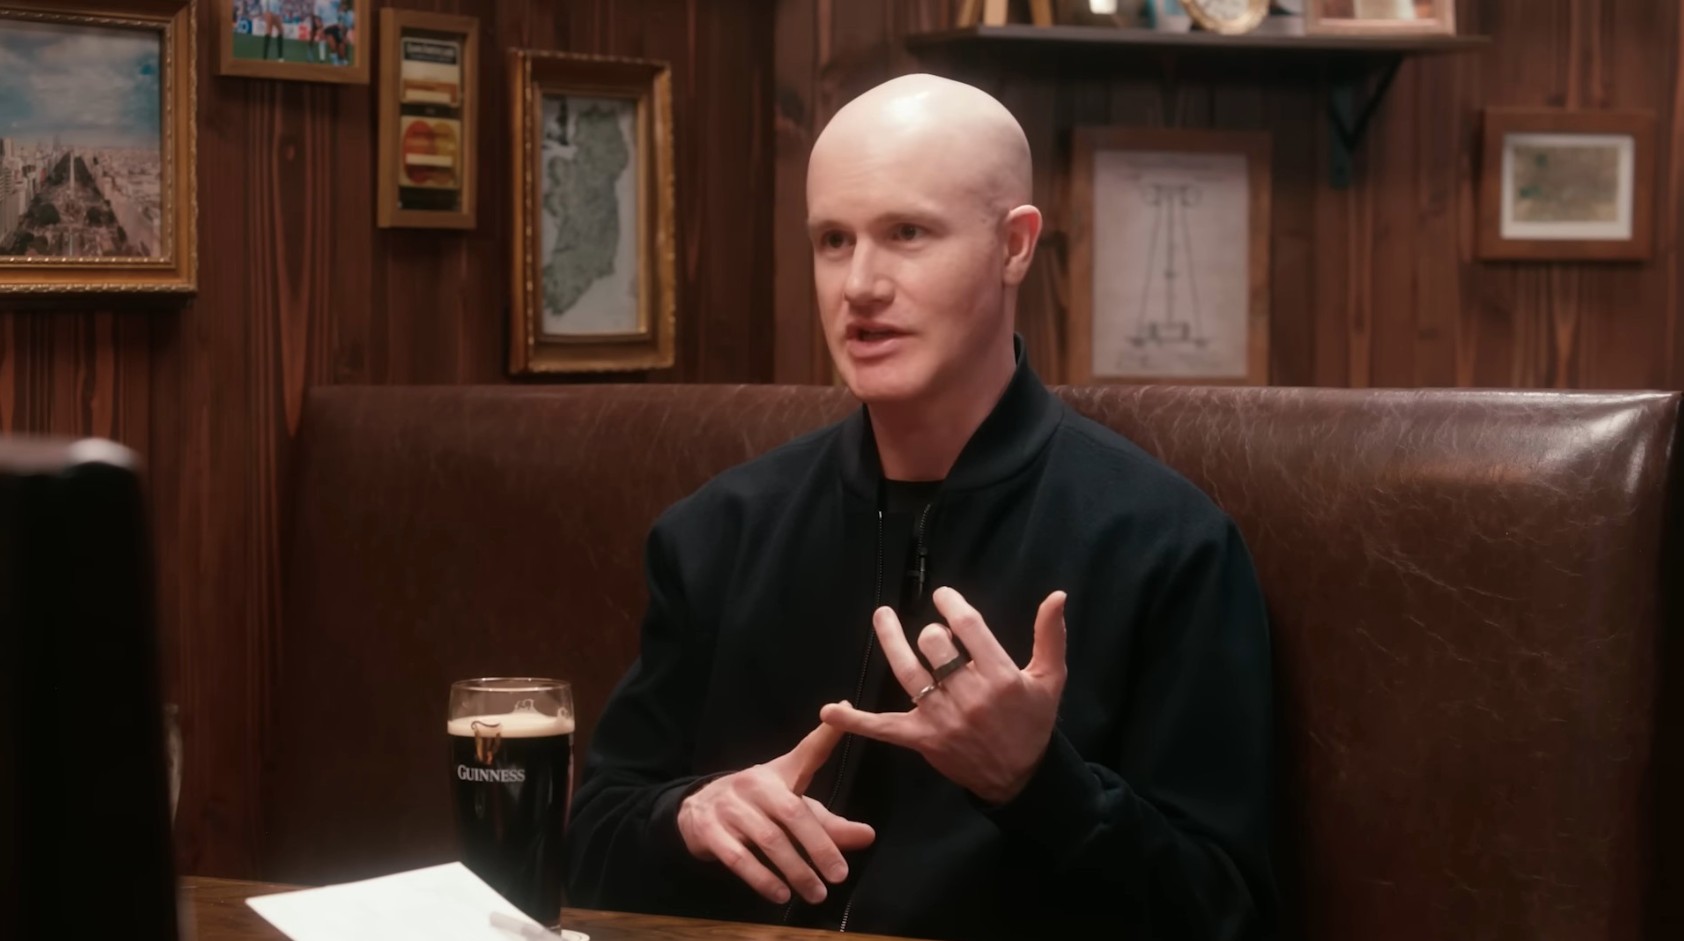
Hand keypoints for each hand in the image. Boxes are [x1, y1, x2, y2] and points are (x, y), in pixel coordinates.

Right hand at [676, 717, 875, 904]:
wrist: (697, 811)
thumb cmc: (757, 809)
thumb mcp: (792, 810)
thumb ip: (830, 825)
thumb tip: (869, 836)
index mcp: (778, 774)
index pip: (807, 752)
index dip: (826, 735)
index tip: (845, 714)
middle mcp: (754, 784)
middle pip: (793, 813)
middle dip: (819, 845)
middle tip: (840, 875)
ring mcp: (730, 807)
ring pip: (768, 840)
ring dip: (795, 870)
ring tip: (816, 894)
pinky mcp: (710, 831)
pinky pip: (738, 858)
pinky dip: (761, 879)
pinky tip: (780, 895)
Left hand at [820, 587, 1066, 804]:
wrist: (1021, 777)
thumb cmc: (1034, 722)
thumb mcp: (1051, 679)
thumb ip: (1050, 636)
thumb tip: (1057, 595)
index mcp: (1001, 677)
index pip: (969, 628)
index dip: (952, 605)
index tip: (943, 596)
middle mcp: (969, 696)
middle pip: (936, 647)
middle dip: (933, 633)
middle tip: (936, 635)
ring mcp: (942, 718)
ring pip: (909, 673)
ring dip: (890, 641)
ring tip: (882, 615)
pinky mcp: (922, 740)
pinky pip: (884, 728)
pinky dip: (856, 721)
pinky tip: (831, 709)